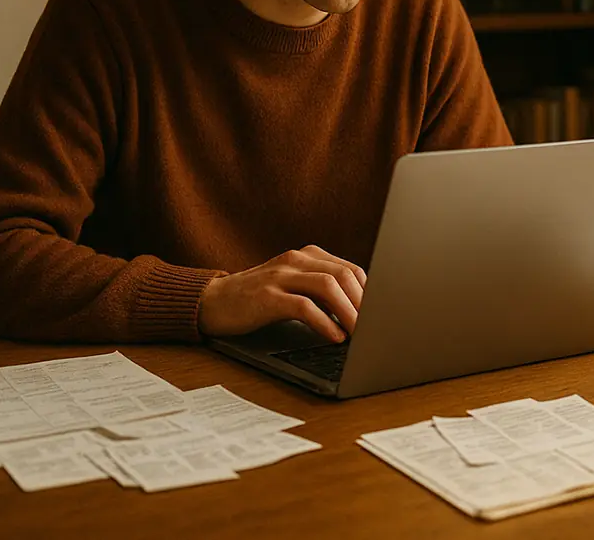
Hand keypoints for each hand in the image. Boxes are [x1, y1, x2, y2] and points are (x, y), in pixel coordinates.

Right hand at [198, 245, 366, 341]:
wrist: (212, 302)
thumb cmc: (257, 299)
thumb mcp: (293, 287)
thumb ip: (321, 292)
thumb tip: (359, 312)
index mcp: (307, 256)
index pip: (350, 269)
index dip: (370, 292)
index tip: (381, 314)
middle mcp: (296, 260)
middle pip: (343, 275)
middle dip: (364, 303)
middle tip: (375, 327)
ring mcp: (280, 276)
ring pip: (327, 286)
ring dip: (349, 312)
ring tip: (359, 333)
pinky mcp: (266, 297)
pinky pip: (303, 306)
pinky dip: (324, 323)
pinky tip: (334, 337)